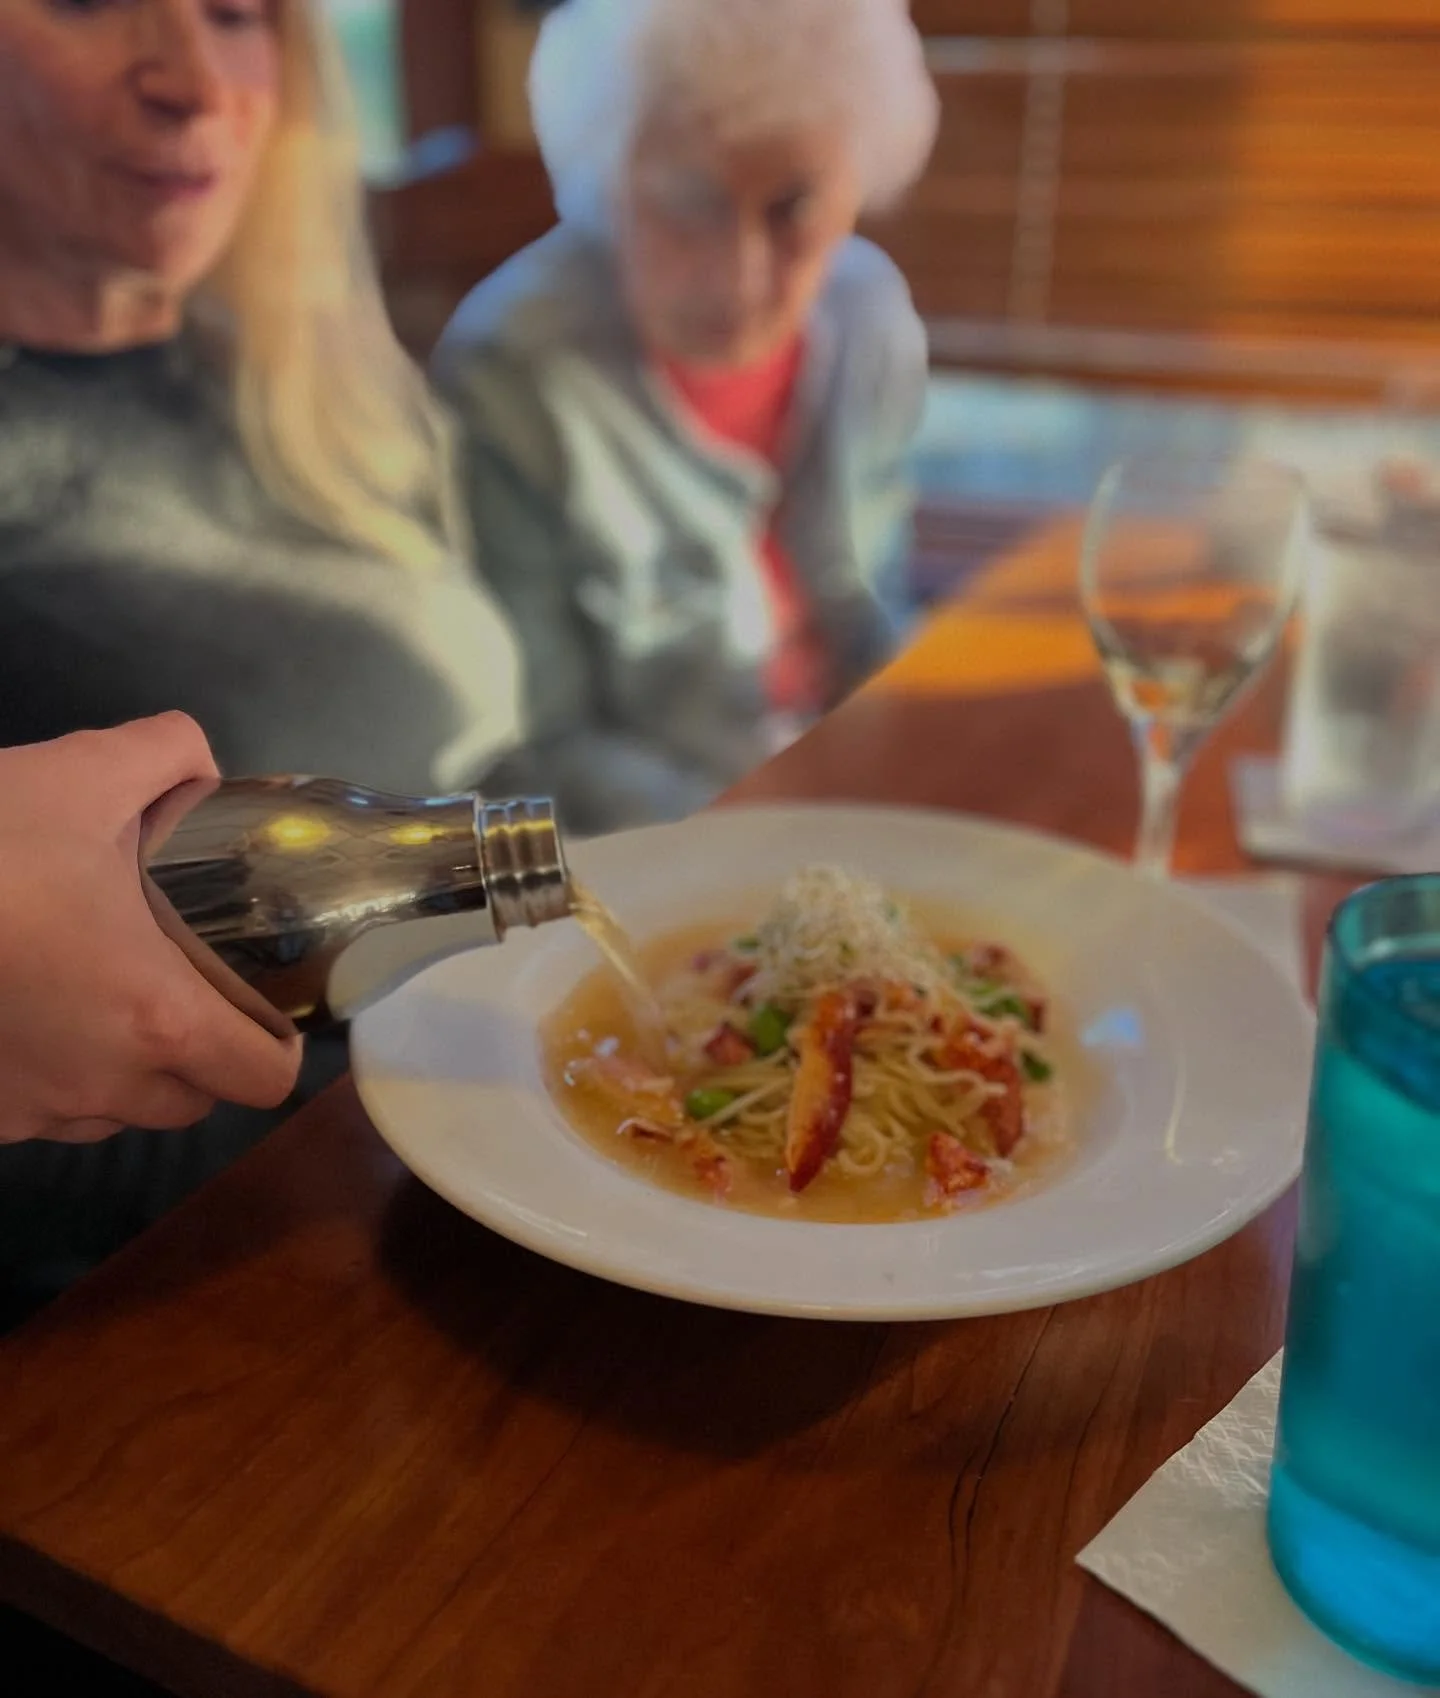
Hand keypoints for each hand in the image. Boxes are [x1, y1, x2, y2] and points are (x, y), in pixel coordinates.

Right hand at [0, 714, 302, 1143]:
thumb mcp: (82, 773)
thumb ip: (168, 755)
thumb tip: (199, 764)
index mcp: (156, 1018)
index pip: (260, 1079)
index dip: (274, 1044)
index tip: (260, 1004)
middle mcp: (100, 1085)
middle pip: (192, 1102)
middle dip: (200, 1055)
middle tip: (180, 985)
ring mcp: (29, 1110)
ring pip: (112, 1115)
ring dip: (124, 1071)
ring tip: (98, 996)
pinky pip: (39, 1114)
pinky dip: (50, 1078)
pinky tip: (27, 1014)